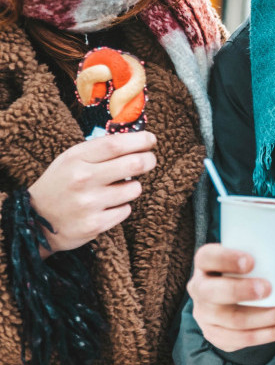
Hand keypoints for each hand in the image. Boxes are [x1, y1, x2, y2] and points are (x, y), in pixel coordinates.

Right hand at [27, 132, 155, 255]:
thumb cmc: (60, 184)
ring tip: (117, 188)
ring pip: (134, 188)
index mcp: (75, 159)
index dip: (140, 140)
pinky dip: (121, 207)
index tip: (151, 140)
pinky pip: (126, 210)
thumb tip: (138, 139)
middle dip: (149, 160)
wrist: (33, 222)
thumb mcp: (71, 160)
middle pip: (134, 163)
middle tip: (149, 160)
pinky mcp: (95, 225)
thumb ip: (100, 149)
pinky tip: (106, 207)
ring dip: (132, 187)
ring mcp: (89, 203)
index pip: (116, 144)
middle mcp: (82, 179)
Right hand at [188, 243, 274, 351]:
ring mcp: (206, 315)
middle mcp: (201, 289)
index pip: (207, 257)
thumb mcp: (270, 262)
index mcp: (208, 263)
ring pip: (233, 320)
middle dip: (241, 291)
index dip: (225, 259)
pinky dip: (270, 333)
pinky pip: (241, 339)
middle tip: (270, 289)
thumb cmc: (256, 273)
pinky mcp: (217, 335)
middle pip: (213, 293)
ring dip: (269, 317)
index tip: (251, 261)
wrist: (242, 300)